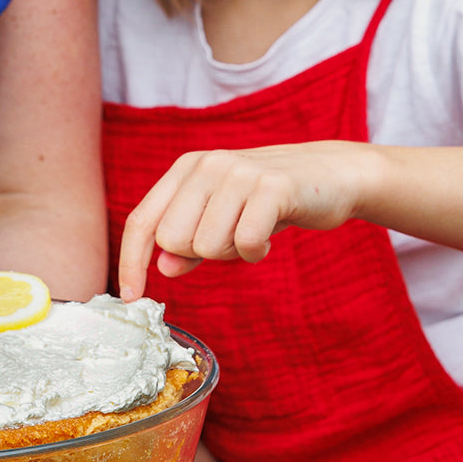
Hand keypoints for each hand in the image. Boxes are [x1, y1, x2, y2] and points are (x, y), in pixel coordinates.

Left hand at [119, 141, 372, 297]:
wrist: (332, 175)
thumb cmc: (268, 201)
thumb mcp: (221, 218)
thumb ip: (188, 242)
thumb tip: (163, 267)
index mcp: (186, 169)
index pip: (142, 220)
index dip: (131, 261)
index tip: (130, 296)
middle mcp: (206, 165)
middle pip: (172, 239)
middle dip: (199, 254)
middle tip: (230, 238)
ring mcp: (238, 173)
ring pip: (206, 245)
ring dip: (231, 252)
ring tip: (253, 230)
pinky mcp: (271, 187)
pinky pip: (245, 243)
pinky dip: (256, 252)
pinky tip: (270, 234)